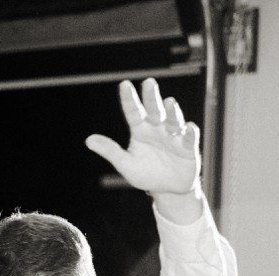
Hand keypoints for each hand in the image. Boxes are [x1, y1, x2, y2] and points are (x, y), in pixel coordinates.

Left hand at [84, 78, 200, 198]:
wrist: (168, 189)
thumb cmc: (146, 173)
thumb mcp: (125, 164)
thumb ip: (110, 151)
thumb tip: (88, 140)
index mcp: (141, 131)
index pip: (134, 112)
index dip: (129, 99)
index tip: (124, 85)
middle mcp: (158, 129)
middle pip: (155, 110)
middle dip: (151, 97)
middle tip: (148, 83)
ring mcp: (174, 136)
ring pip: (173, 120)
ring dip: (172, 112)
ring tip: (169, 102)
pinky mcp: (188, 147)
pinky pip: (189, 138)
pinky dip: (190, 133)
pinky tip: (188, 127)